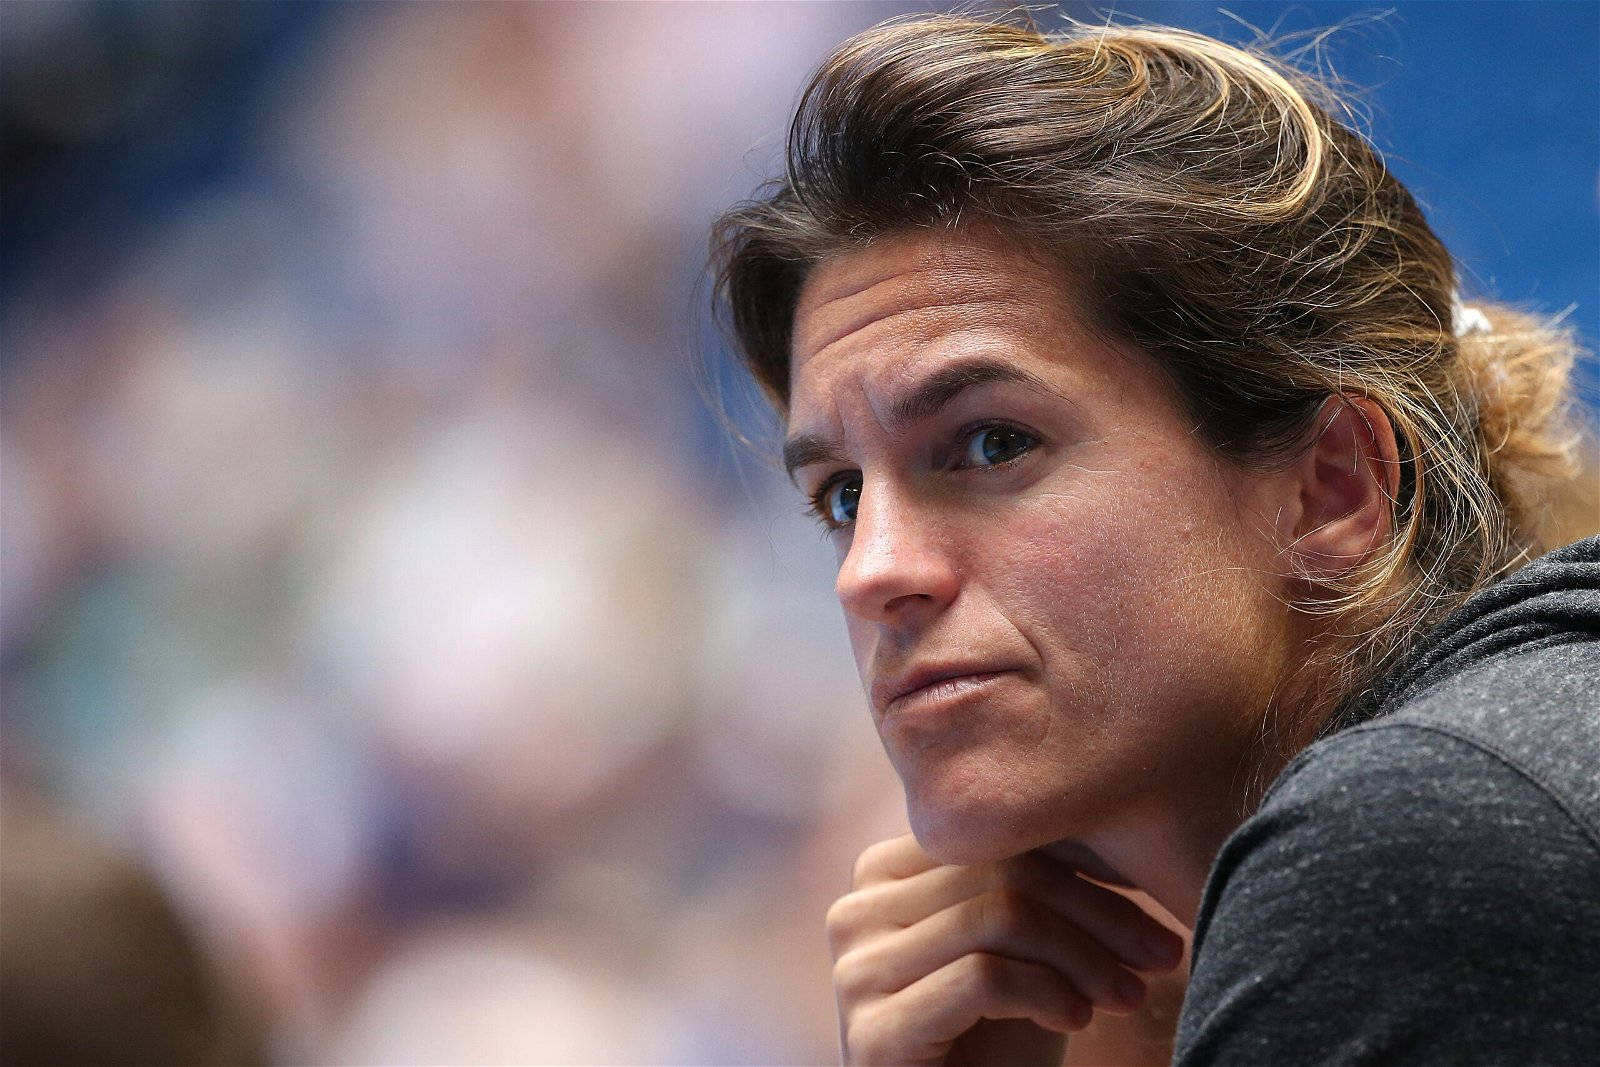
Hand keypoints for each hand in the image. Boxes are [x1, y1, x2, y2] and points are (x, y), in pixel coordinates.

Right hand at [827, 834, 1185, 1065]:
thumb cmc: (996, 1042)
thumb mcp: (1019, 951)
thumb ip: (1033, 886)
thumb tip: (1117, 816)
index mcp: (883, 874)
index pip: (995, 836)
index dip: (1084, 868)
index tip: (1149, 908)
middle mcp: (855, 912)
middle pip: (999, 873)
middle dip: (1096, 913)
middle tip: (1160, 954)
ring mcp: (855, 971)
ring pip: (997, 918)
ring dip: (1085, 958)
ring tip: (1127, 994)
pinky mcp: (873, 1032)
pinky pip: (983, 978)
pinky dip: (1048, 993)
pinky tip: (1078, 1020)